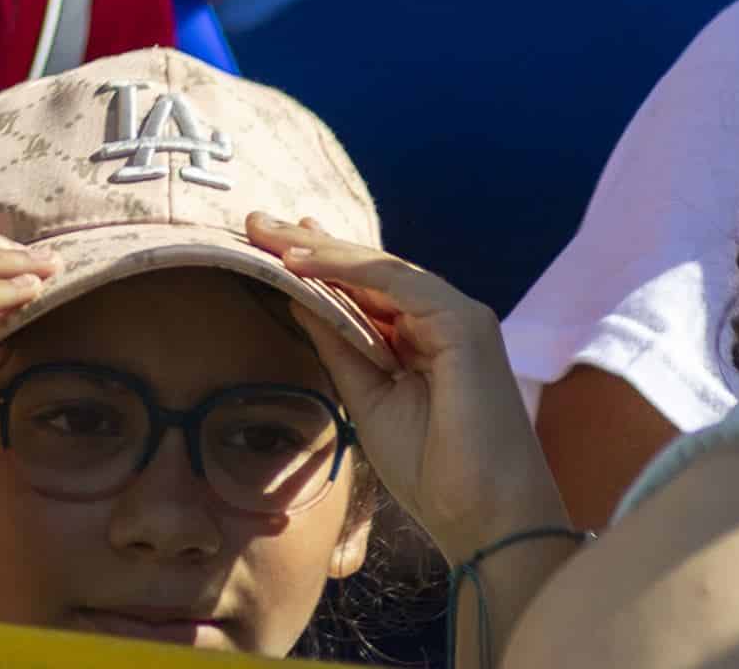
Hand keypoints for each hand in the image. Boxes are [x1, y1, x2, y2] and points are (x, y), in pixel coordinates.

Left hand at [252, 215, 564, 565]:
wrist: (483, 517)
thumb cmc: (431, 469)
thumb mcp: (365, 396)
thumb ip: (337, 344)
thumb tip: (297, 295)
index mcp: (420, 341)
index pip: (363, 290)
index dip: (318, 264)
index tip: (268, 244)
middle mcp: (441, 322)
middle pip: (368, 271)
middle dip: (311, 244)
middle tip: (254, 221)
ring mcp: (457, 319)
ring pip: (380, 269)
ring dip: (322, 248)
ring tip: (269, 233)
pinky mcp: (465, 324)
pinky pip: (398, 282)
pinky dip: (348, 268)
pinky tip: (303, 261)